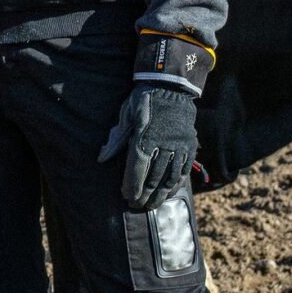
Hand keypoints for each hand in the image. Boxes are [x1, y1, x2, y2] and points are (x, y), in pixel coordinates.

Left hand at [98, 84, 198, 210]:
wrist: (171, 86)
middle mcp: (163, 144)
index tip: (127, 197)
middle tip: (138, 206)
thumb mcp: (126, 115)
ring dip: (161, 194)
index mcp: (144, 136)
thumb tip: (101, 159)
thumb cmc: (143, 100)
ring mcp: (178, 145)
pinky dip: (176, 183)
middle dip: (145, 195)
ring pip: (169, 177)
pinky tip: (170, 192)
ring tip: (153, 205)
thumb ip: (116, 139)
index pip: (137, 168)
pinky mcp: (189, 145)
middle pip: (153, 177)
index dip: (132, 185)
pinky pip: (183, 170)